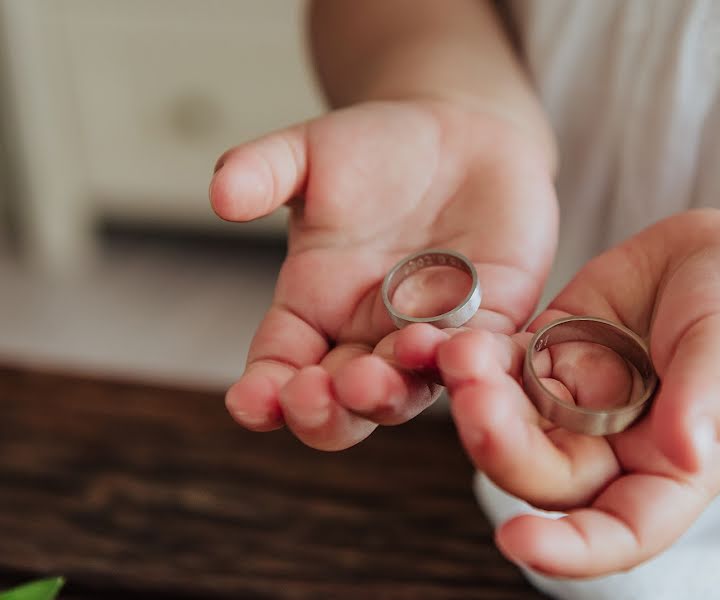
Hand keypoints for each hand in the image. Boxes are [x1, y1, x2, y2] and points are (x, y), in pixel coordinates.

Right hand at [209, 100, 556, 449]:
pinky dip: (470, 367)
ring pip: (408, 393)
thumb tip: (219, 193)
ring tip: (378, 371)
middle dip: (326, 411)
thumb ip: (263, 171)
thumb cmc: (378, 150)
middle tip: (316, 393)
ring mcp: (426, 338)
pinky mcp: (488, 326)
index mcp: (312, 310)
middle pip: (341, 404)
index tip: (249, 402)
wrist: (462, 135)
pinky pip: (480, 360)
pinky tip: (461, 356)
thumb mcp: (312, 154)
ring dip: (389, 395)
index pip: (279, 368)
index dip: (263, 393)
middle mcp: (366, 337)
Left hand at [395, 207, 719, 575]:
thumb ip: (711, 394)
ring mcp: (577, 399)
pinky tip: (446, 335)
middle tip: (475, 394)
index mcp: (673, 470)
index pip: (621, 530)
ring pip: (512, 420)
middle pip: (544, 473)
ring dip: (476, 396)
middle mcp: (615, 445)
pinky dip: (473, 355)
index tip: (516, 543)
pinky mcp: (550, 350)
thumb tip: (684, 453)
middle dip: (503, 444)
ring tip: (458, 352)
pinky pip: (502, 364)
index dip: (572, 550)